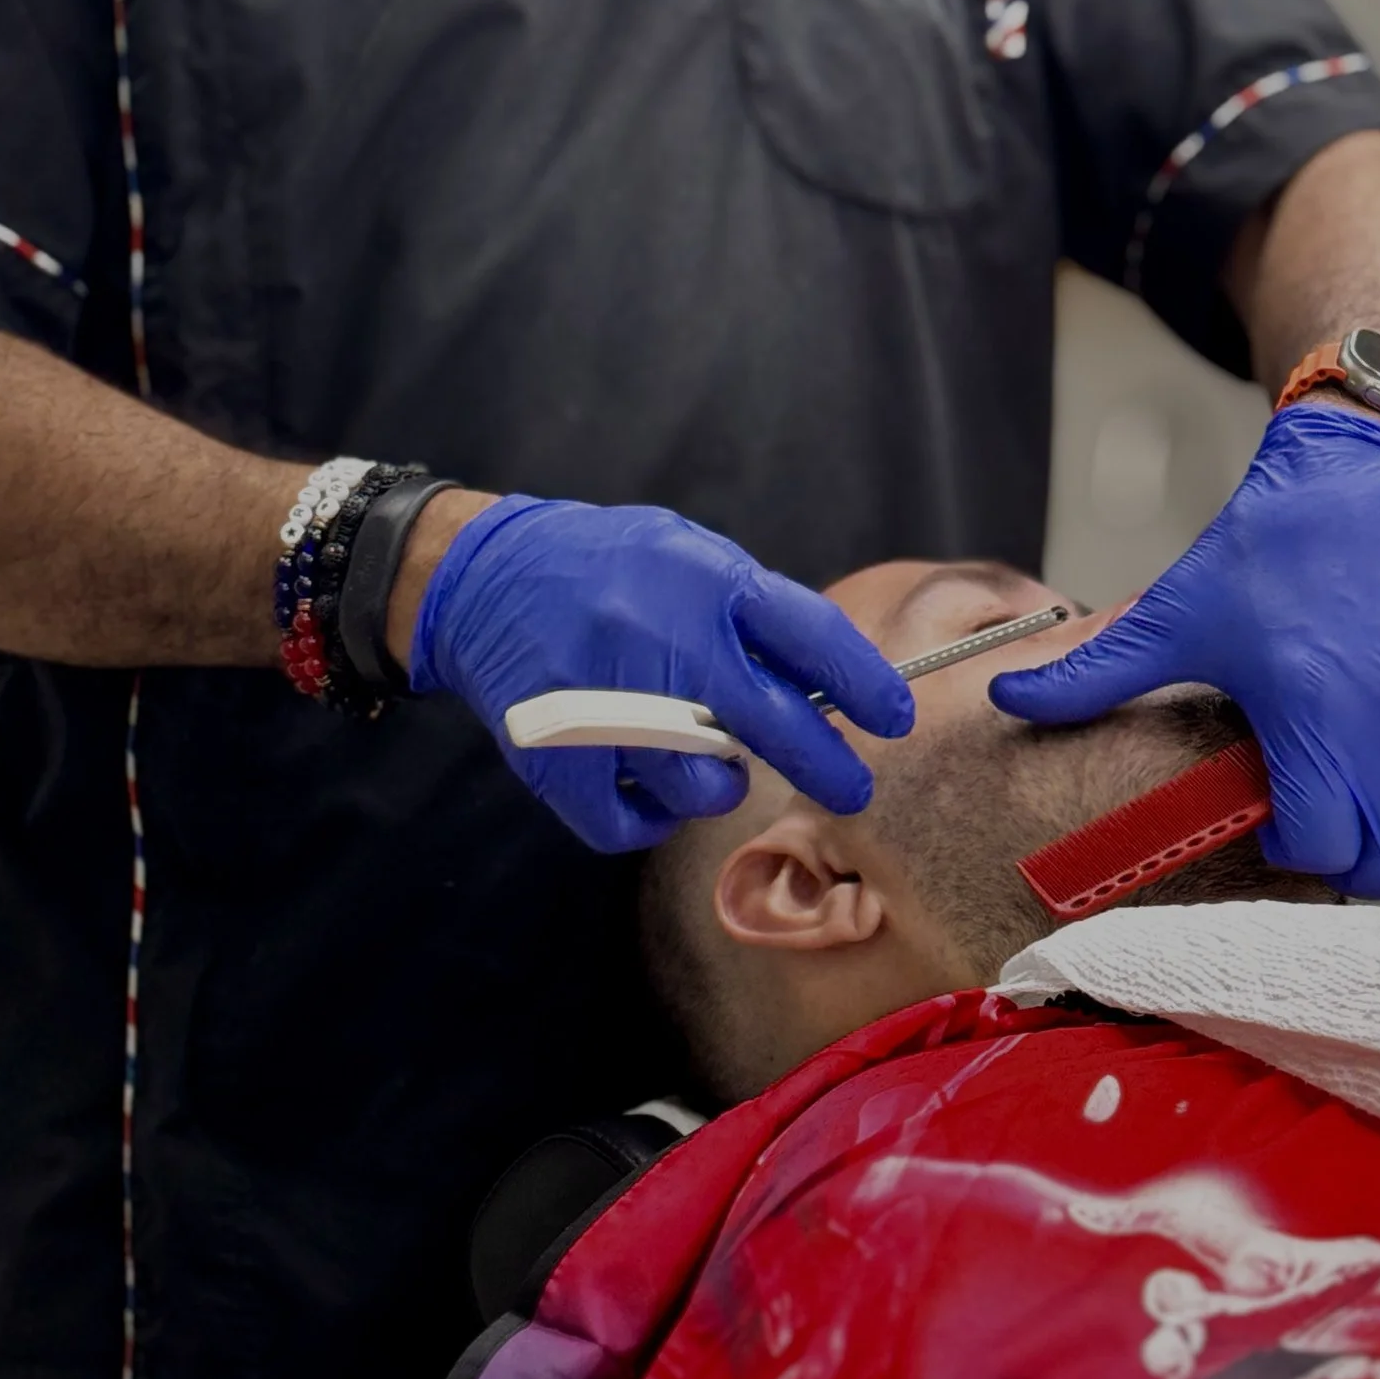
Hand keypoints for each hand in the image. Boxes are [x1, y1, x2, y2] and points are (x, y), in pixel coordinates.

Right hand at [409, 496, 912, 855]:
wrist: (483, 576)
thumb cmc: (608, 565)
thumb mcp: (691, 556)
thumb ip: (755, 614)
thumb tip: (833, 678)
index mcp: (704, 583)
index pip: (809, 636)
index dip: (863, 683)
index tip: (896, 718)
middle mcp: (660, 642)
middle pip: (769, 722)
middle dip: (825, 765)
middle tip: (852, 789)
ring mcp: (606, 704)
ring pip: (700, 785)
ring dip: (720, 786)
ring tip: (711, 765)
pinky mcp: (556, 757)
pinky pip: (629, 822)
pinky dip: (651, 819)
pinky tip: (653, 790)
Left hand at [990, 405, 1379, 897]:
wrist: (1365, 472)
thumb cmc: (1268, 547)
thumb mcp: (1176, 614)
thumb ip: (1092, 675)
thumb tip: (1003, 698)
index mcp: (1316, 719)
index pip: (1324, 851)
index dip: (1293, 849)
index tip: (1272, 817)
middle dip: (1352, 857)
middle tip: (1315, 819)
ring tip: (1356, 787)